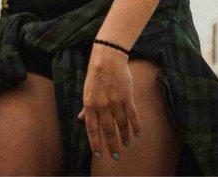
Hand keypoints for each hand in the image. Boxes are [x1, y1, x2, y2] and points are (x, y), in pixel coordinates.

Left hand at [78, 43, 139, 161]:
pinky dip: (135, 126)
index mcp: (90, 105)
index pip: (92, 130)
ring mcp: (115, 102)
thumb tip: (81, 119)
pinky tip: (137, 134)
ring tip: (125, 145)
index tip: (98, 155)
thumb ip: (86, 107)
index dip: (95, 144)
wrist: (107, 60)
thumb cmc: (95, 75)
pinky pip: (132, 116)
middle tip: (115, 156)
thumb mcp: (87, 91)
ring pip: (121, 125)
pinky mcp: (127, 98)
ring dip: (124, 137)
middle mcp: (102, 106)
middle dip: (112, 145)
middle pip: (108, 131)